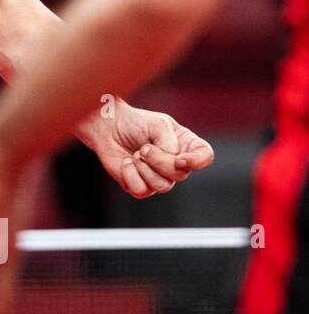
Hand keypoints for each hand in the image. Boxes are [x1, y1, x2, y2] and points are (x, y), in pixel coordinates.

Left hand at [84, 102, 214, 198]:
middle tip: (144, 147)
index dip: (197, 162)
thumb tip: (173, 159)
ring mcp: (159, 177)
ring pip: (163, 186)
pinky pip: (142, 190)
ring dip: (144, 168)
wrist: (108, 128)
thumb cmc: (134, 123)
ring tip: (136, 153)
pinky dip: (131, 174)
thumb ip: (169, 140)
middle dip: (159, 161)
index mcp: (186, 145)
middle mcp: (176, 164)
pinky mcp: (140, 186)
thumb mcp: (157, 123)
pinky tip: (127, 162)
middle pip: (180, 175)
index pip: (205, 157)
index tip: (180, 158)